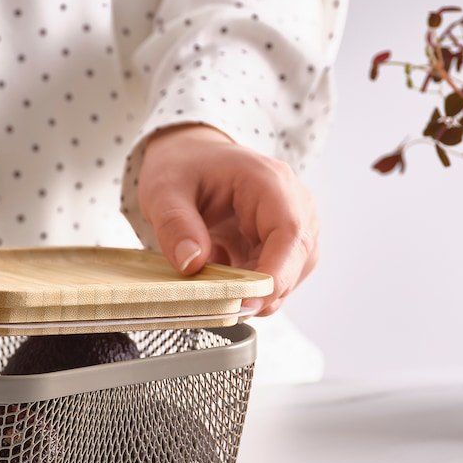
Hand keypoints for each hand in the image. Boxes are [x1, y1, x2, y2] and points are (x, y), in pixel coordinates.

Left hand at [137, 124, 318, 315]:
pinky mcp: (279, 241)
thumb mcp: (164, 190)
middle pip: (297, 257)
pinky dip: (251, 286)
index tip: (248, 301)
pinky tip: (224, 284)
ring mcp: (289, 222)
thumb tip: (191, 264)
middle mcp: (290, 200)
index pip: (290, 232)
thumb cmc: (183, 165)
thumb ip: (175, 224)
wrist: (190, 156)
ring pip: (291, 271)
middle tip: (225, 307)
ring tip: (219, 293)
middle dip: (266, 289)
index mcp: (267, 180)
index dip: (277, 273)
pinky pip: (276, 273)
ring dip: (258, 290)